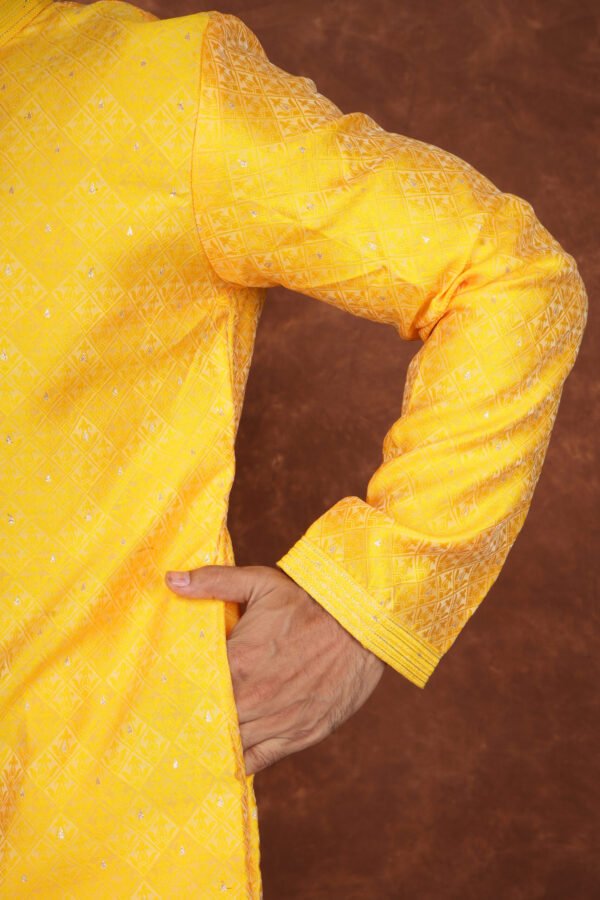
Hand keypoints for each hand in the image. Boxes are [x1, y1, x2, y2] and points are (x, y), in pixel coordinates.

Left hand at [164, 564, 384, 774]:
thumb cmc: (309, 603)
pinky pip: (258, 760)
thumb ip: (213, 582)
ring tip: (189, 743)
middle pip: (207, 722)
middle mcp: (255, 698)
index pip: (193, 688)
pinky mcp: (299, 735)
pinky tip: (222, 759)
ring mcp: (278, 721)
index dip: (176, 693)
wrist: (363, 626)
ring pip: (230, 744)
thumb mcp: (260, 583)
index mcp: (239, 662)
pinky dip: (239, 763)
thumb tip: (170, 580)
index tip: (160, 693)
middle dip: (189, 722)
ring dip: (211, 743)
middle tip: (168, 723)